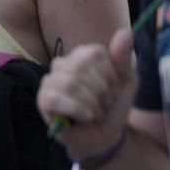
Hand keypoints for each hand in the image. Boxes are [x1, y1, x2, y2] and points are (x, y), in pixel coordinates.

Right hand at [36, 28, 136, 157]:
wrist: (105, 136)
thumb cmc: (113, 106)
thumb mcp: (126, 81)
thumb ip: (124, 57)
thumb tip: (125, 33)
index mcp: (82, 55)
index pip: (94, 53)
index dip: (110, 75)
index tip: (114, 89)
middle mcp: (63, 64)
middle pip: (81, 68)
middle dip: (101, 91)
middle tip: (105, 104)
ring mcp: (50, 82)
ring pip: (69, 83)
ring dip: (91, 102)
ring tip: (96, 112)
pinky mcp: (43, 101)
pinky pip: (55, 98)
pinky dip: (77, 109)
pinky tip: (86, 117)